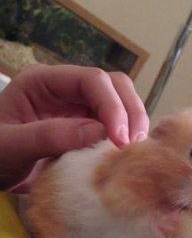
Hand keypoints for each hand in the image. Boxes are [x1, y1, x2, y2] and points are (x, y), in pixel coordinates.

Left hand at [0, 64, 148, 190]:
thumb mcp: (10, 147)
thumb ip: (49, 136)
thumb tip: (99, 132)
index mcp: (43, 82)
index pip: (91, 80)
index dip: (112, 106)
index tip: (119, 139)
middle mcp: (66, 91)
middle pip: (114, 86)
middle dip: (129, 112)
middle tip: (133, 146)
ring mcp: (78, 111)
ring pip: (121, 105)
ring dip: (133, 126)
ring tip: (134, 153)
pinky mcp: (87, 132)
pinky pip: (115, 129)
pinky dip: (126, 141)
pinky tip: (126, 157)